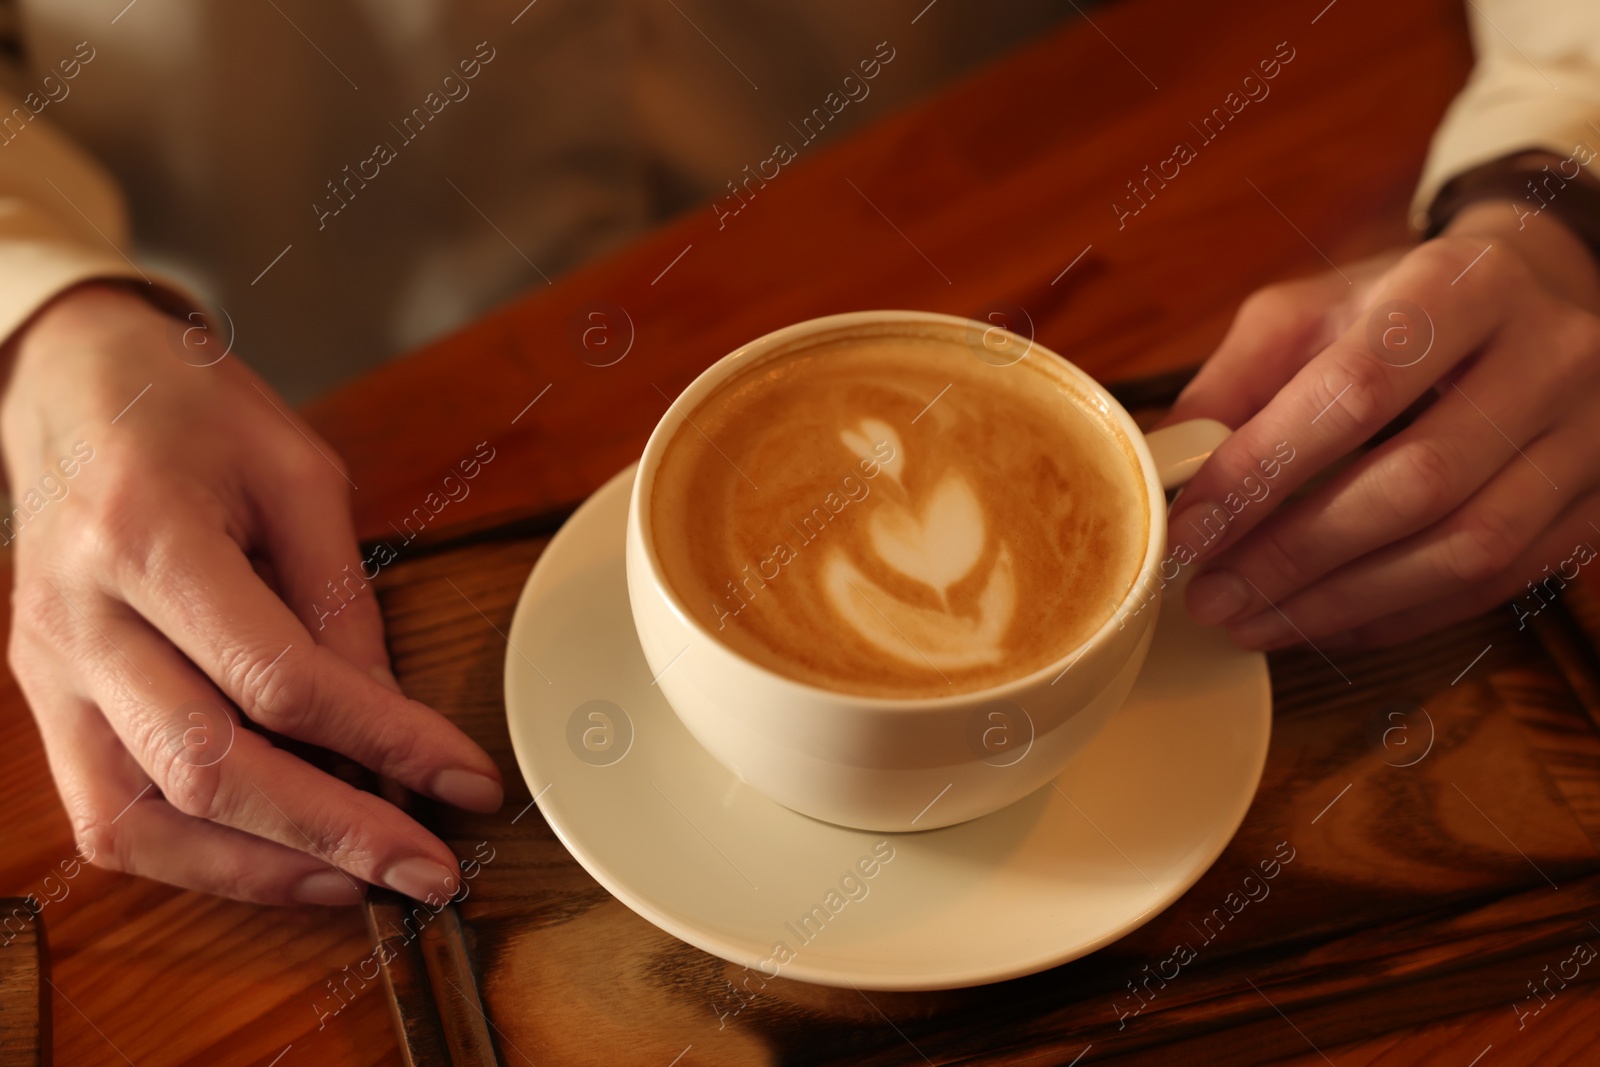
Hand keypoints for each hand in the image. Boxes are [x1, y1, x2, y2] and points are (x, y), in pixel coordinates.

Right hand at [1, 284, 502, 904]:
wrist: (67, 387)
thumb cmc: (192, 414)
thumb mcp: (297, 473)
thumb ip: (340, 597)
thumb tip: (389, 713)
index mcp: (149, 538)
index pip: (279, 679)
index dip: (386, 742)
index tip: (467, 778)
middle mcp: (81, 619)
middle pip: (209, 768)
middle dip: (337, 833)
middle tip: (432, 870)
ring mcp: (48, 671)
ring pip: (144, 820)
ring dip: (265, 870)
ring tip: (366, 882)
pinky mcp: (44, 703)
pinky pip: (107, 820)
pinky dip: (197, 860)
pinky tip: (280, 863)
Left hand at [1163, 199, 1599, 649]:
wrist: (1539, 299)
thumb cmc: (1402, 310)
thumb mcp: (1310, 313)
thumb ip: (1233, 384)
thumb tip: (1166, 473)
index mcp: (1463, 285)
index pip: (1357, 389)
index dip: (1264, 470)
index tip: (1190, 531)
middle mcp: (1549, 355)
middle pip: (1416, 481)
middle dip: (1295, 554)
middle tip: (1210, 596)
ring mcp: (1589, 435)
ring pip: (1465, 549)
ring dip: (1341, 602)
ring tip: (1249, 622)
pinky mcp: (1599, 503)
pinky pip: (1497, 585)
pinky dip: (1397, 616)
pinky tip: (1321, 623)